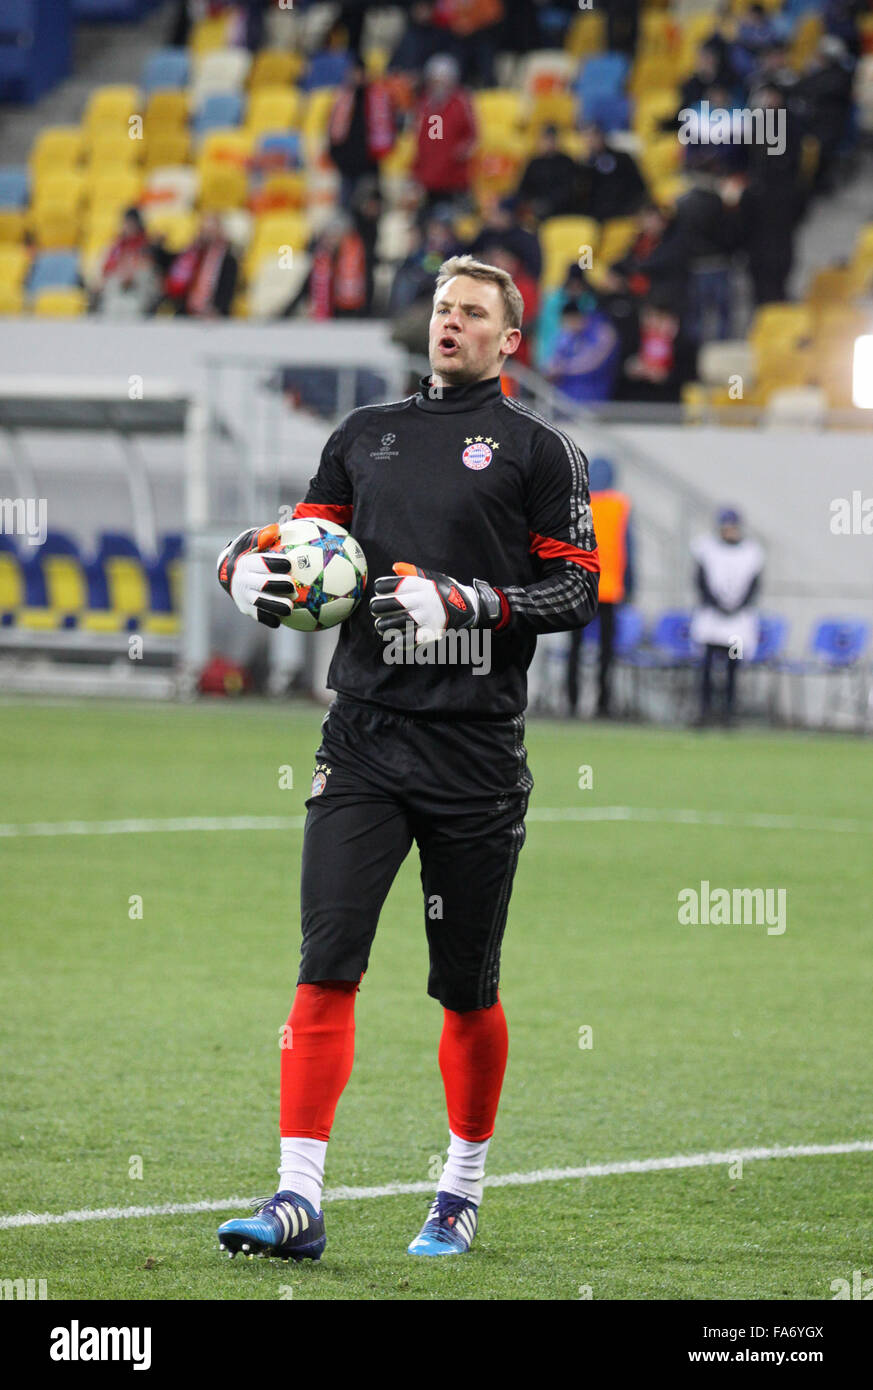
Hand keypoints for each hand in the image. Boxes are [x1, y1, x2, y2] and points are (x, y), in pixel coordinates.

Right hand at [217, 524, 296, 627]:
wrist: (227, 573)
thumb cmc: (246, 553)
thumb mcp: (250, 541)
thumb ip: (263, 536)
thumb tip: (277, 528)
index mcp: (245, 564)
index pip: (260, 564)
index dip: (274, 563)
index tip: (289, 562)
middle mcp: (242, 582)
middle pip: (261, 585)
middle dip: (277, 585)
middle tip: (291, 585)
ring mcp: (244, 597)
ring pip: (260, 604)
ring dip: (276, 606)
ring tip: (290, 608)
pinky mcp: (247, 609)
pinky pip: (259, 616)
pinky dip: (269, 619)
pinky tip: (282, 621)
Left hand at [369, 562, 500, 643]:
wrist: (468, 607)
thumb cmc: (443, 591)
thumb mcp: (430, 578)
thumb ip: (411, 573)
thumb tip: (394, 567)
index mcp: (421, 585)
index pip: (394, 585)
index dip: (381, 588)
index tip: (379, 591)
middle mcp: (424, 600)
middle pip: (394, 604)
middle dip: (379, 607)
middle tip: (375, 610)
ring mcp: (427, 617)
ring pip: (398, 622)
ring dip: (384, 625)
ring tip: (380, 626)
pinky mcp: (431, 632)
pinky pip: (411, 638)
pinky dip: (399, 641)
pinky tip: (392, 640)